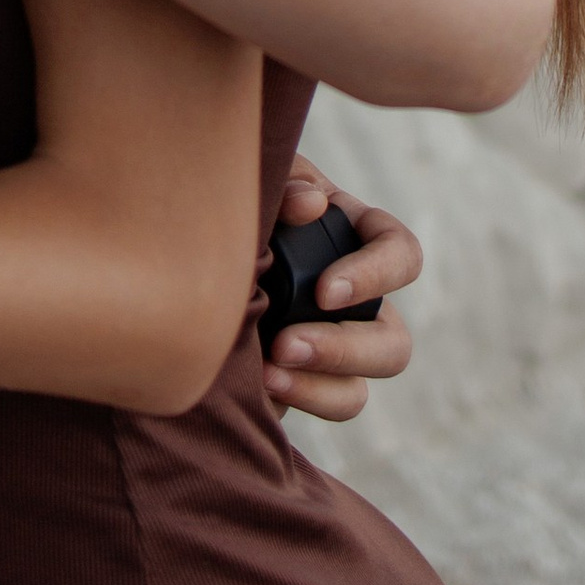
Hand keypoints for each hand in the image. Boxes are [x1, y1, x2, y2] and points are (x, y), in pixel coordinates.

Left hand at [261, 155, 420, 423]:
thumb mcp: (262, 175)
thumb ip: (287, 183)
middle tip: (284, 345)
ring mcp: (329, 348)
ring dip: (320, 387)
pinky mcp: (298, 383)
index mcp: (356, 238)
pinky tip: (255, 387)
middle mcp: (355, 301)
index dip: (375, 278)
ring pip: (359, 389)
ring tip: (266, 375)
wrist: (182, 248)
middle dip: (344, 350)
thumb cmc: (235, 198)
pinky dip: (295, 402)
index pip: (402, 255)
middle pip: (393, 343)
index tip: (324, 292)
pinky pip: (316, 408)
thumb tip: (311, 206)